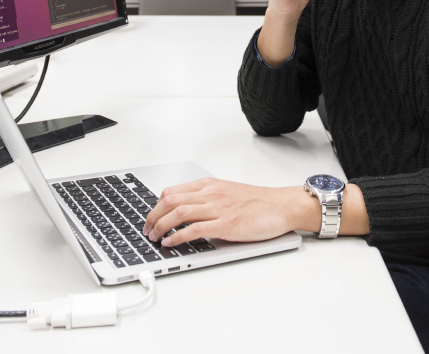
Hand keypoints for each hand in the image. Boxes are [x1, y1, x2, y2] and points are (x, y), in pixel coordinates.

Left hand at [141, 178, 316, 246]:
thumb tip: (186, 212)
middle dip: (152, 217)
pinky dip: (178, 236)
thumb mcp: (227, 193)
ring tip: (154, 238)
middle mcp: (211, 194)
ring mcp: (218, 208)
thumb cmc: (258, 202)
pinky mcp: (226, 224)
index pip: (172, 192)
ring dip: (160, 226)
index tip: (150, 218)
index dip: (155, 206)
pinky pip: (195, 229)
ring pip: (178, 213)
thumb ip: (207, 199)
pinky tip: (171, 242)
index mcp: (209, 185)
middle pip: (170, 201)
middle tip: (147, 230)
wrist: (281, 206)